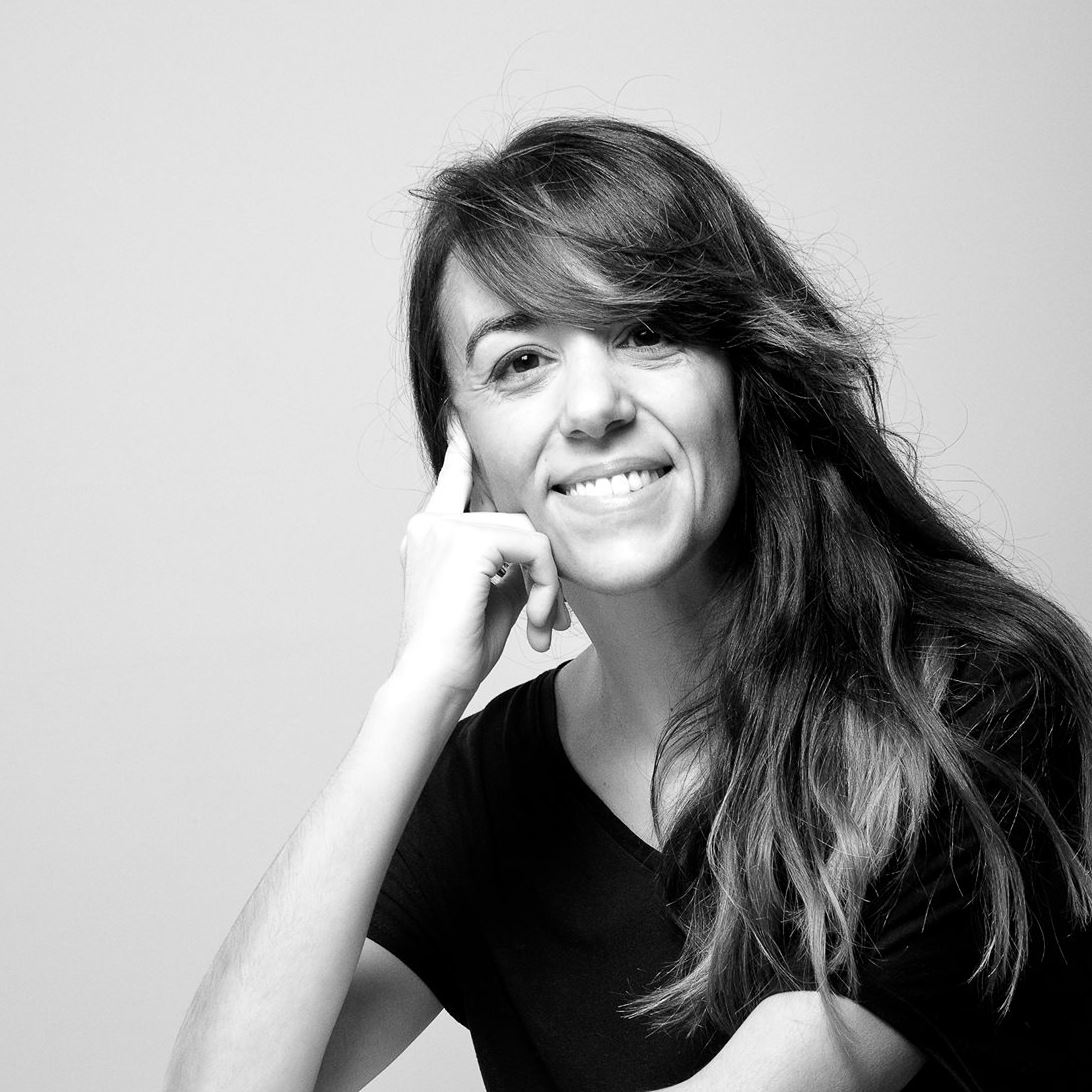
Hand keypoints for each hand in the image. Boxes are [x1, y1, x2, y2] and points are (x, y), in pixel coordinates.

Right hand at [393, 418, 569, 700]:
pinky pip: (535, 548)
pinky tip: (537, 622)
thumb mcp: (492, 595)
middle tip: (549, 620)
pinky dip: (548, 587)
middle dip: (543, 570)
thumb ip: (508, 560)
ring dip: (548, 586)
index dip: (462, 448)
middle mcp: (431, 523)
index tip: (460, 417)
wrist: (434, 681)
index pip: (453, 477)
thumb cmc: (461, 650)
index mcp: (429, 533)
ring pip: (530, 535)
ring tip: (541, 627)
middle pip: (516, 519)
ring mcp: (444, 527)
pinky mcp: (466, 540)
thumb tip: (539, 543)